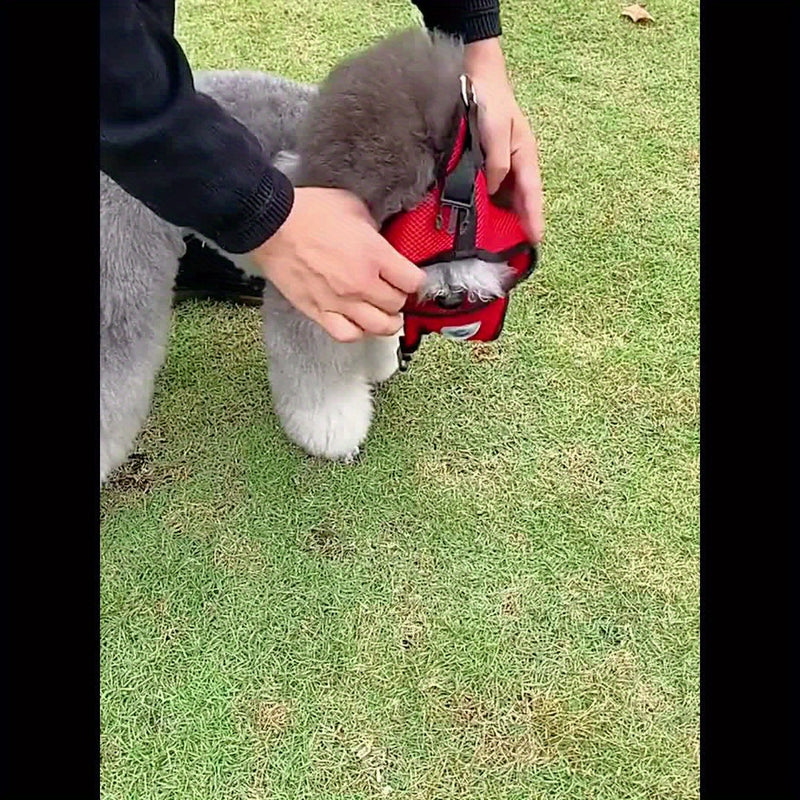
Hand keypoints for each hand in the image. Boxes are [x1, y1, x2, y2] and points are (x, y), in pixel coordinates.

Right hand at [250, 187, 424, 341]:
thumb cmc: (309, 212)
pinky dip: (358, 332)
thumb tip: (381, 240)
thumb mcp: (354, 207)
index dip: (415, 280)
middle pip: (397, 305)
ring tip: (384, 315)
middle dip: (399, 298)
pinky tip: (359, 323)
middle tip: (394, 292)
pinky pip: (347, 334)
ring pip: (378, 327)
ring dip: (386, 322)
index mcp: (375, 256)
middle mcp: (361, 284)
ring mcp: (340, 302)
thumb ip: (374, 229)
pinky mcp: (319, 311)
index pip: (413, 282)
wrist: (272, 224)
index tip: (411, 278)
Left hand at [464, 38, 544, 244]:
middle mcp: (515, 163)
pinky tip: (476, 216)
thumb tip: (493, 189)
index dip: (533, 217)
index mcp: (525, 156)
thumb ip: (496, 163)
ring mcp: (501, 163)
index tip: (536, 239)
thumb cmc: (490, 101)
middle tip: (513, 250)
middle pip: (519, 200)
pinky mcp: (485, 161)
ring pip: (504, 197)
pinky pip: (489, 188)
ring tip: (494, 241)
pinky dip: (485, 203)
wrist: (476, 77)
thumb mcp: (496, 132)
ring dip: (500, 216)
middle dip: (518, 223)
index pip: (532, 193)